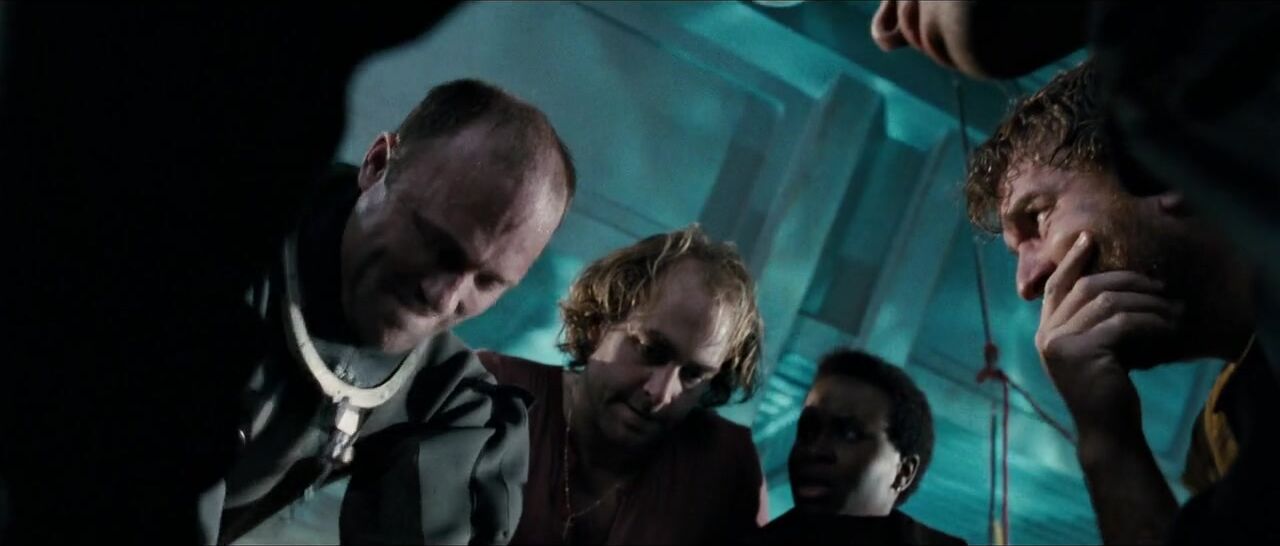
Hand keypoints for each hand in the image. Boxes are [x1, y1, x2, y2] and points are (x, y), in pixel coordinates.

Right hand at [1034, 232, 1183, 433]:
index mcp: (1046, 332)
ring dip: (1147, 303)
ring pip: (1107, 303)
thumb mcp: (1096, 349)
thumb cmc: (1107, 389)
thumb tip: (1119, 285)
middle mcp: (1047, 335)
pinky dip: (1150, 322)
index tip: (1089, 238)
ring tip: (1173, 309)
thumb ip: (1092, 322)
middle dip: (1127, 280)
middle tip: (1159, 285)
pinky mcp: (1082, 353)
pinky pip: (1121, 324)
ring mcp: (1061, 344)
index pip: (1056, 285)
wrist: (1107, 429)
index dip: (1073, 260)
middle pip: (1086, 288)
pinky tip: (1170, 327)